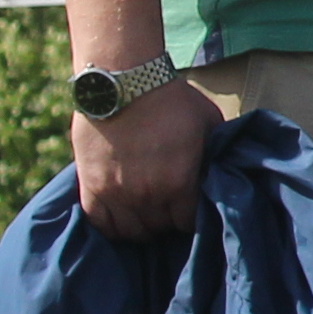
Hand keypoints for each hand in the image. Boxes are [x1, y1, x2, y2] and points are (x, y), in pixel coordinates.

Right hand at [71, 78, 217, 236]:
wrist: (123, 81)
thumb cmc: (171, 99)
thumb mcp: (208, 122)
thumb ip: (214, 153)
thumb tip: (221, 170)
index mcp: (179, 183)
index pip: (188, 223)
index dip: (191, 218)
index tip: (190, 209)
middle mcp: (147, 195)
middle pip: (159, 228)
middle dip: (167, 221)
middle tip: (168, 209)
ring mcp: (116, 194)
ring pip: (131, 232)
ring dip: (141, 226)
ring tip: (145, 214)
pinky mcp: (91, 186)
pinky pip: (99, 223)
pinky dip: (110, 225)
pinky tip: (120, 216)